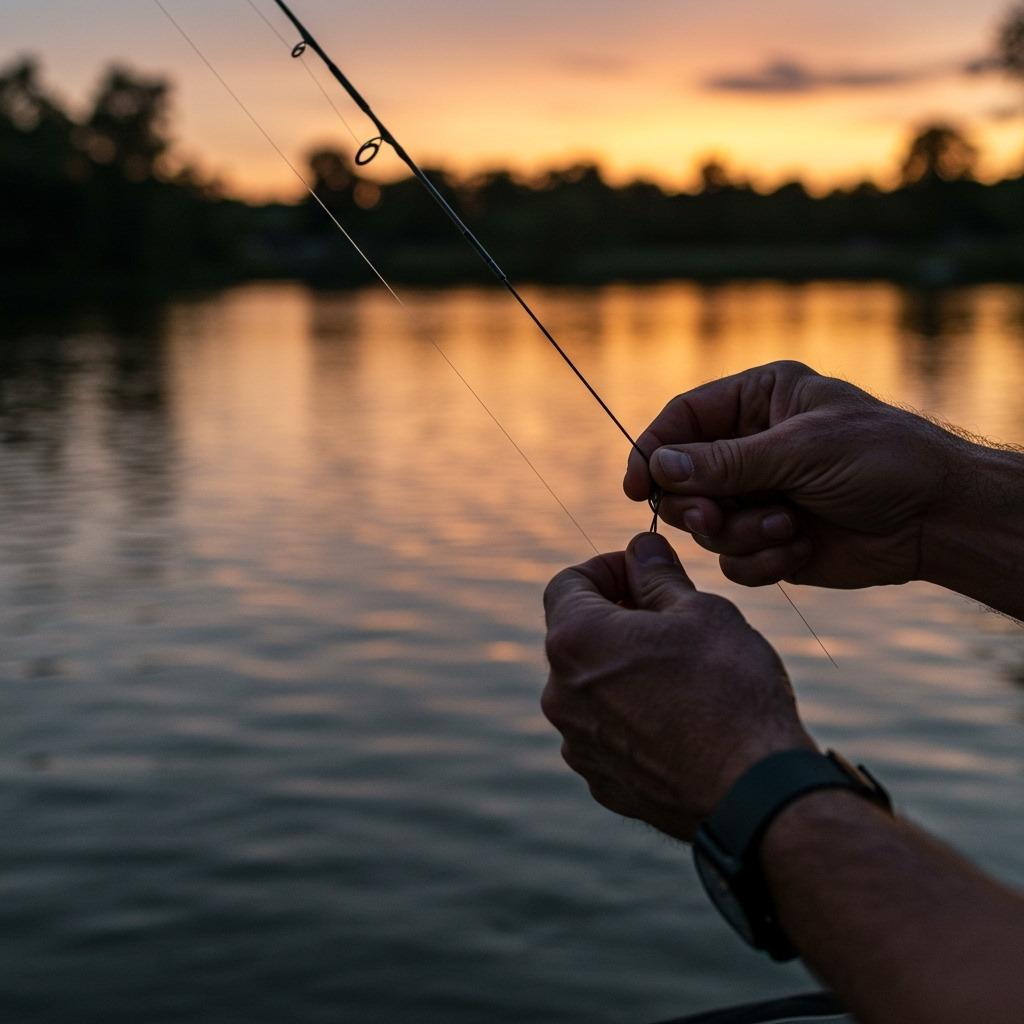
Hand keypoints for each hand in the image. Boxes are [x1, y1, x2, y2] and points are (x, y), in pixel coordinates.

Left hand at [541, 532, 813, 841]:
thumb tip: (641, 549)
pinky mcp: (601, 781)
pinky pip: (608, 733)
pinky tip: (682, 721)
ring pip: (593, 687)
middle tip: (675, 621)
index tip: (646, 573)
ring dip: (625, 670)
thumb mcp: (701, 611)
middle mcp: (560, 693)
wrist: (753, 792)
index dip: (607, 569)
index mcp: (575, 640)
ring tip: (684, 674)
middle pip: (578, 636)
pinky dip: (633, 717)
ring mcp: (577, 743)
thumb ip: (658, 576)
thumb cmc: (730, 690)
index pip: (567, 582)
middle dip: (619, 619)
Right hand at [624, 360, 967, 588]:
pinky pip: (733, 560)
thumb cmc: (882, 459)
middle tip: (717, 518)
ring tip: (786, 526)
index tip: (636, 486)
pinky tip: (802, 545)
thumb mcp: (801, 449)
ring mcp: (758, 495)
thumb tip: (659, 466)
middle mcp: (750, 447)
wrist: (936, 519)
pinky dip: (761, 559)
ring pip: (706, 525)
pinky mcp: (770, 540)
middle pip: (683, 479)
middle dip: (700, 505)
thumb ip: (726, 461)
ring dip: (741, 532)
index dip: (652, 450)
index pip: (683, 419)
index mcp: (757, 401)